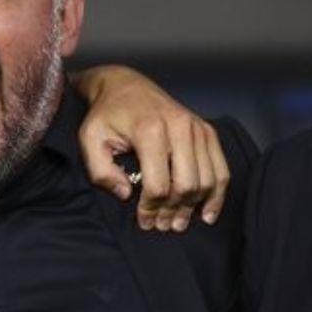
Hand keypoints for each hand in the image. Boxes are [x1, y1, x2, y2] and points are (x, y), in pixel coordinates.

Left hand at [74, 65, 228, 231]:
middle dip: (173, 211)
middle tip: (161, 226)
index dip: (150, 209)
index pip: (158, 184)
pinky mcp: (206, 131)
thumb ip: (101, 171)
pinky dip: (217, 194)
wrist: (125, 86)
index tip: (143, 220)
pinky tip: (207, 214)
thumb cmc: (107, 115)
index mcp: (150, 130)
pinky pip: (221, 169)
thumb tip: (126, 194)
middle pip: (186, 185)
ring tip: (177, 223)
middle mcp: (179, 127)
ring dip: (193, 208)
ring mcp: (197, 128)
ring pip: (206, 180)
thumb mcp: (90, 139)